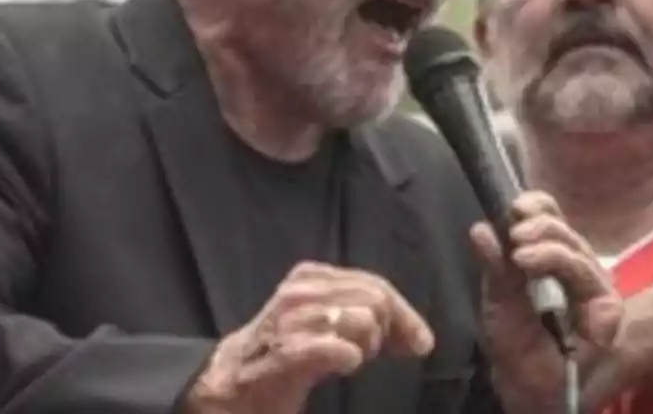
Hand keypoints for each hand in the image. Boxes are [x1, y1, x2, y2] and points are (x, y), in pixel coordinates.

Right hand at [183, 261, 434, 413]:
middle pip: (376, 300)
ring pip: (364, 321)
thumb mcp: (323, 318)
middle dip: (386, 332)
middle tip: (368, 353)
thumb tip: (419, 338)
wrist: (233, 378)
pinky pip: (339, 349)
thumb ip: (364, 314)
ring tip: (347, 359)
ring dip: (366, 347)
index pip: (375, 284)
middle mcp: (302, 289)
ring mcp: (293, 318)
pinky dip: (348, 359)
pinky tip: (341, 365)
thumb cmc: (284, 348)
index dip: (405, 314)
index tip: (419, 342)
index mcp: (311, 274)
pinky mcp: (287, 351)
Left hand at [470, 191, 621, 413]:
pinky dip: (568, 272)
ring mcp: (594, 287)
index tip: (515, 208)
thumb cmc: (516, 342)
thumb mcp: (499, 300)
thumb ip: (495, 266)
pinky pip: (594, 287)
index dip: (537, 205)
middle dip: (540, 227)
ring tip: (522, 257)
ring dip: (550, 251)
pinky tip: (541, 271)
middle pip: (564, 232)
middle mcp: (576, 265)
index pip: (550, 216)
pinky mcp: (607, 312)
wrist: (529, 387)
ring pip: (577, 255)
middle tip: (516, 235)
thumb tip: (481, 228)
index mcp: (550, 256)